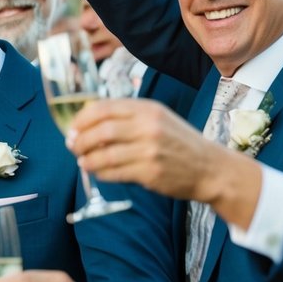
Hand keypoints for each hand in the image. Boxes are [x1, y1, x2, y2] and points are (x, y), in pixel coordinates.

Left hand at [66, 97, 251, 204]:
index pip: (104, 108)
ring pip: (104, 154)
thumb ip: (128, 117)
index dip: (82, 119)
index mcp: (148, 109)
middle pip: (101, 131)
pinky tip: (98, 172)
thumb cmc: (179, 142)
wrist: (210, 168)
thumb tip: (89, 123)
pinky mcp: (150, 173)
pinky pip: (114, 173)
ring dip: (87, 159)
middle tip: (73, 146)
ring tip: (83, 161)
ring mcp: (150, 150)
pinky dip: (101, 173)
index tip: (72, 128)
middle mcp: (149, 127)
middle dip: (80, 140)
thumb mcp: (158, 119)